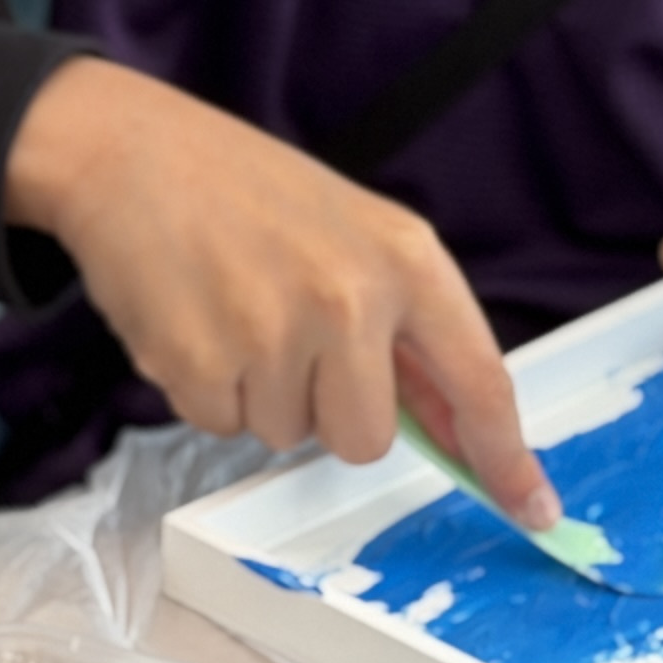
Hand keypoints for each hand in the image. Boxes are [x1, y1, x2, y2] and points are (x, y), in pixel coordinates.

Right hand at [3, 55, 554, 523]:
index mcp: (405, 258)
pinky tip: (191, 318)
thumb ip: (404, 325)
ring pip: (287, 434)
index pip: (478, 380)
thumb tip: (453, 424)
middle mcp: (349, 298)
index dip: (505, 458)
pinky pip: (220, 424)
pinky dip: (205, 388)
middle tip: (286, 335)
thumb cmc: (243, 190)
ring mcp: (273, 333)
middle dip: (327, 409)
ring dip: (258, 392)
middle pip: (366, 439)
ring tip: (230, 308)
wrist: (128, 151)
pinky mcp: (200, 363)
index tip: (534, 511)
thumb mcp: (352, 232)